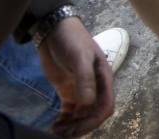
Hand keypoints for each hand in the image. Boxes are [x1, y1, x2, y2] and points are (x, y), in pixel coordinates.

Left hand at [38, 17, 114, 136]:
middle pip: (93, 114)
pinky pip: (69, 112)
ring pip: (81, 116)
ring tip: (56, 132)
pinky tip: (54, 126)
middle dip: (81, 126)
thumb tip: (88, 106)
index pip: (105, 106)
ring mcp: (80, 90)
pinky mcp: (67, 91)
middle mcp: (94, 88)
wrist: (54, 29)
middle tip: (63, 133)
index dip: (94, 121)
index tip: (77, 128)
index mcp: (103, 79)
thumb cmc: (71, 40)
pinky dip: (63, 121)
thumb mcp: (79, 57)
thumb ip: (85, 80)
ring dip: (72, 126)